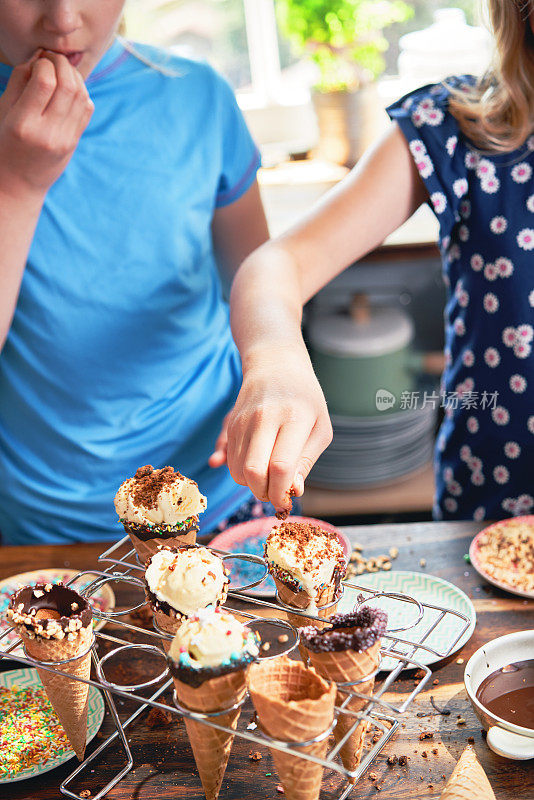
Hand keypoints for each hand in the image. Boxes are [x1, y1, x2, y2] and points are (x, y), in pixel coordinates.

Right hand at [0, 50, 93, 197]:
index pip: (44, 81)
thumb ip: (19, 81)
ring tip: (61, 70)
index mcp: (23, 124)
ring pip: (81, 95)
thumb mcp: (2, 111)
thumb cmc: (4, 142)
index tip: (38, 61)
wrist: (19, 182)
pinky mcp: (74, 142)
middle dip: (62, 63)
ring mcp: (64, 139)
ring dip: (74, 75)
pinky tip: (69, 88)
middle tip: (53, 59)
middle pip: (67, 85)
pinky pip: (87, 108)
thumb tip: (40, 57)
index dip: (44, 62)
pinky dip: (82, 91)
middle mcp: (47, 133)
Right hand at [217, 344, 332, 511]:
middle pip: (253, 472)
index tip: (286, 502)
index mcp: (293, 417)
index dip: (281, 493)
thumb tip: (292, 491)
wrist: (275, 366)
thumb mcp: (320, 429)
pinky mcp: (230, 425)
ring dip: (253, 484)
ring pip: (238, 471)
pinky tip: (259, 464)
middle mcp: (263, 418)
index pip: (280, 467)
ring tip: (270, 476)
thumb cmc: (305, 401)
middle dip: (264, 493)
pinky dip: (243, 473)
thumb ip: (306, 462)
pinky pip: (230, 462)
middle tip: (276, 493)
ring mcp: (243, 421)